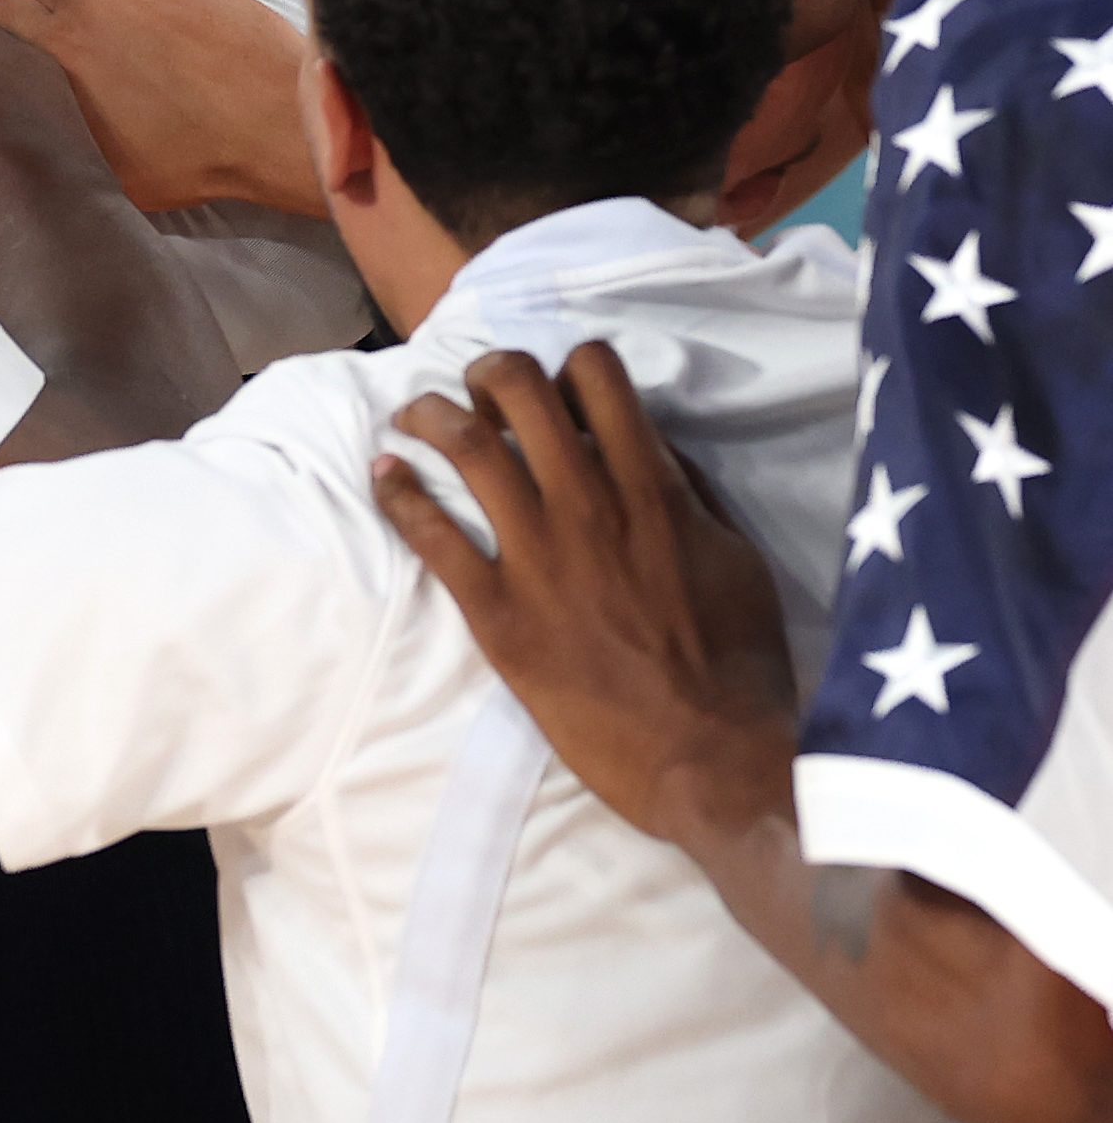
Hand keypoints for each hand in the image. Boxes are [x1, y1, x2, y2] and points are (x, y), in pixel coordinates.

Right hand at [0, 0, 322, 212]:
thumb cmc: (189, 161)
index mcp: (54, 45)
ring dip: (112, 17)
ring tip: (147, 64)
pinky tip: (184, 47)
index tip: (29, 65)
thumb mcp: (92, 172)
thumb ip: (4, 161)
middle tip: (91, 73)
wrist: (277, 121)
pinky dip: (158, 6)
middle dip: (61, 28)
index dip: (9, 39)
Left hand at [369, 341, 797, 838]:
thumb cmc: (737, 661)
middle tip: (475, 390)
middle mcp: (587, 503)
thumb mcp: (734, 556)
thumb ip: (687, 494)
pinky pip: (431, 535)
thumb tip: (647, 446)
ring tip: (412, 415)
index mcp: (650, 486)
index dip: (568, 367)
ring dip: (428, 414)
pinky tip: (385, 476)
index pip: (595, 374)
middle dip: (488, 372)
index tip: (555, 392)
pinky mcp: (496, 612)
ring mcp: (536, 555)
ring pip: (465, 445)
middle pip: (517, 390)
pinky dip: (398, 494)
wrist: (709, 755)